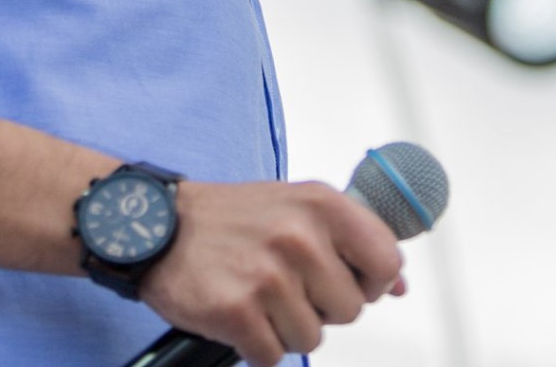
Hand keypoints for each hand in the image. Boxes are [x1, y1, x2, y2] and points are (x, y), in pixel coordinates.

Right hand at [138, 179, 405, 366]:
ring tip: (256, 294)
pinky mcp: (238, 312)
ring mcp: (269, 276)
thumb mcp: (298, 207)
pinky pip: (272, 356)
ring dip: (284, 328)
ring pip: (311, 339)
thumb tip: (399, 285)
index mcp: (322, 205)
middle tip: (283, 282)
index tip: (343, 279)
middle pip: (350, 310)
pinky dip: (255, 344)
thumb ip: (351, 240)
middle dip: (320, 307)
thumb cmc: (231, 219)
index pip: (386, 262)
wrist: (157, 226)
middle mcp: (299, 237)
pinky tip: (237, 312)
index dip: (370, 282)